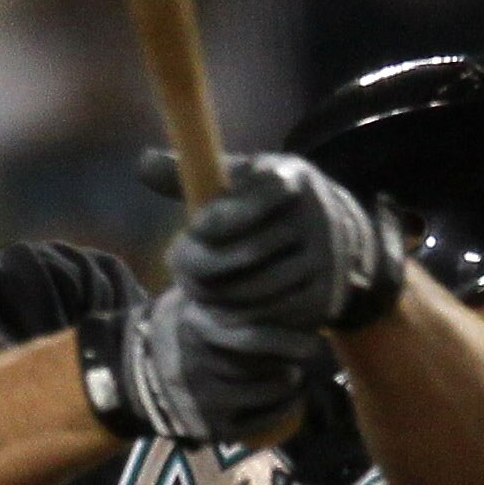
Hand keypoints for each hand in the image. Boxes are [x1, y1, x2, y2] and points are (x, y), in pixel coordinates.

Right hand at [119, 287, 327, 448]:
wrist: (139, 377)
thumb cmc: (182, 331)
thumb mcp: (193, 301)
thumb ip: (225, 293)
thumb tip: (274, 268)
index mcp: (195, 327)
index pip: (251, 328)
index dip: (284, 326)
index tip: (305, 321)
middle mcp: (198, 362)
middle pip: (262, 358)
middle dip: (293, 351)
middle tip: (311, 346)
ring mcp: (204, 398)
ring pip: (266, 390)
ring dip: (290, 380)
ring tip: (297, 370)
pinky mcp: (211, 428)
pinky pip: (259, 422)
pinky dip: (282, 409)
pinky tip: (290, 396)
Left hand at [141, 150, 404, 332]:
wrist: (340, 241)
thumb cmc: (271, 208)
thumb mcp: (239, 181)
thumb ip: (193, 174)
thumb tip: (142, 164)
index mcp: (289, 178)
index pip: (236, 209)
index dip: (208, 227)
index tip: (194, 232)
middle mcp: (314, 216)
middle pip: (236, 257)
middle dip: (200, 272)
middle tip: (182, 276)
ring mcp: (324, 261)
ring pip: (249, 293)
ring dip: (217, 301)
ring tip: (200, 296)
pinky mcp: (325, 298)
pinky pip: (268, 318)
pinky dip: (242, 320)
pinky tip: (226, 313)